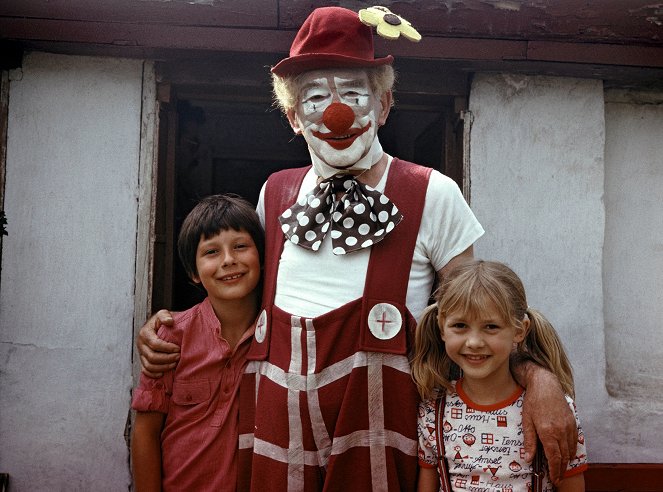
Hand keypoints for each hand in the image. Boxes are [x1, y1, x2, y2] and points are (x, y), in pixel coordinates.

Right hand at [137, 310, 179, 377]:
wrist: (159, 326)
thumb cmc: (163, 320)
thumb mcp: (163, 314)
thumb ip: (165, 316)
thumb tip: (169, 321)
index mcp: (145, 333)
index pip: (155, 344)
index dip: (167, 348)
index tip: (178, 348)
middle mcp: (141, 344)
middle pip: (152, 357)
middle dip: (167, 359)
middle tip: (179, 357)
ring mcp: (141, 353)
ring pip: (149, 366)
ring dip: (163, 367)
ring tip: (174, 364)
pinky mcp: (143, 360)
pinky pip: (145, 371)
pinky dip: (154, 374)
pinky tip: (163, 373)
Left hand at [521, 366, 576, 485]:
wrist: (546, 385)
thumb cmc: (533, 402)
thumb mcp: (526, 421)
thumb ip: (529, 441)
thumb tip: (528, 458)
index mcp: (548, 432)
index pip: (554, 458)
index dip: (555, 471)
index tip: (555, 479)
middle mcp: (561, 431)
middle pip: (564, 457)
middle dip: (562, 470)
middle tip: (558, 478)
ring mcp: (569, 426)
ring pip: (571, 450)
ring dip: (567, 461)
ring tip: (562, 469)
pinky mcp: (573, 422)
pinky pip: (575, 441)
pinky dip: (572, 450)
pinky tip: (567, 453)